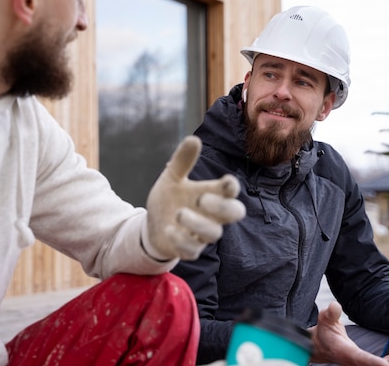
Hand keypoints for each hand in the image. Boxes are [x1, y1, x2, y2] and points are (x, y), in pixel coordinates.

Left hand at [143, 135, 245, 259]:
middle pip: (235, 213)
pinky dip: (181, 240)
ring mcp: (201, 234)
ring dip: (198, 223)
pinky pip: (193, 250)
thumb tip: (194, 138)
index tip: (225, 181)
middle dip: (222, 207)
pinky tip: (169, 230)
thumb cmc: (170, 199)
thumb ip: (182, 161)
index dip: (232, 187)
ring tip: (178, 213)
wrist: (153, 225)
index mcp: (211, 194)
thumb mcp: (172, 177)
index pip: (231, 191)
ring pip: (214, 234)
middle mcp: (212, 215)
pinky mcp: (189, 249)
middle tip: (201, 199)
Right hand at [310, 302, 388, 365]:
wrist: (322, 345)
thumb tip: (334, 306)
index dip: (371, 362)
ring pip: (383, 365)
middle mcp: (353, 361)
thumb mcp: (325, 319)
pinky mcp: (368, 362)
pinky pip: (385, 363)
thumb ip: (330, 313)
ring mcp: (361, 363)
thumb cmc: (324, 331)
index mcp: (343, 351)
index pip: (359, 358)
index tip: (385, 365)